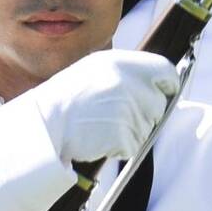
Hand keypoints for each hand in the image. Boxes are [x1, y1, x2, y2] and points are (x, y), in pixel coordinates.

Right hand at [30, 49, 177, 165]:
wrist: (44, 126)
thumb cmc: (64, 101)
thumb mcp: (93, 71)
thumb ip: (124, 73)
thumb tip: (152, 83)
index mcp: (120, 63)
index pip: (164, 70)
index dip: (167, 84)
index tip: (165, 92)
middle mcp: (129, 84)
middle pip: (159, 103)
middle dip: (145, 113)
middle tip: (115, 117)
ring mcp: (129, 110)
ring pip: (147, 127)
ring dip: (129, 132)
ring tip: (100, 126)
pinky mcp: (125, 135)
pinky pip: (134, 146)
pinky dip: (120, 147)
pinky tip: (98, 138)